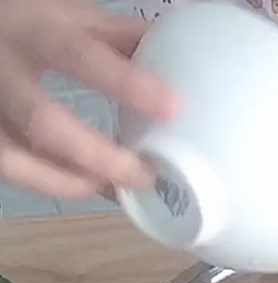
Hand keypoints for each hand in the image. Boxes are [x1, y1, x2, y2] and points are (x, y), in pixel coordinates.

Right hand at [0, 0, 176, 197]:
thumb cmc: (29, 22)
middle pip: (43, 122)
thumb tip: (179, 54)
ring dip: (69, 181)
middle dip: (98, 157)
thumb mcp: (69, 17)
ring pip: (15, 157)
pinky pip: (11, 169)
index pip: (79, 56)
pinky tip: (87, 186)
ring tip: (114, 189)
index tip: (172, 107)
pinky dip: (52, 183)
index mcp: (32, 29)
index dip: (124, 84)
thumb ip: (118, 38)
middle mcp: (2, 71)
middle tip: (144, 177)